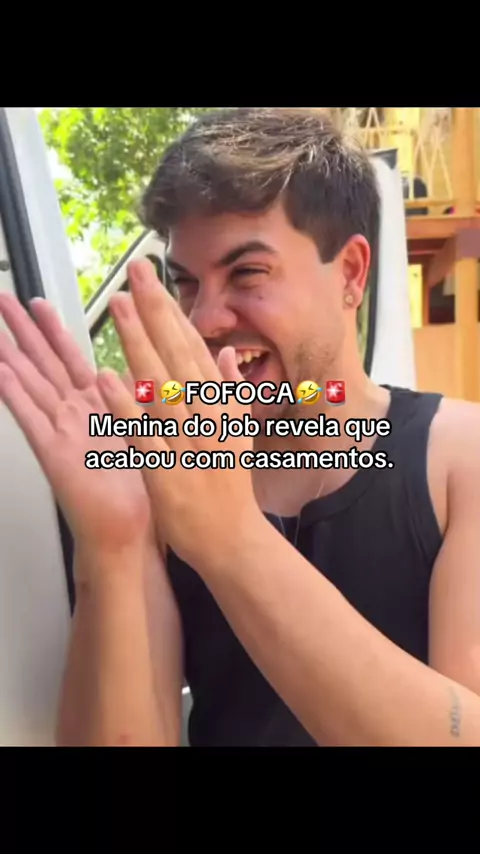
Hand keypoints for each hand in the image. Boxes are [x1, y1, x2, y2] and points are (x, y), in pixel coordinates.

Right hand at [0, 294, 151, 558]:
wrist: (129, 531)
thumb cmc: (136, 490)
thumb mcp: (141, 432)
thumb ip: (133, 401)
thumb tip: (134, 373)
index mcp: (96, 407)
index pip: (70, 358)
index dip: (53, 330)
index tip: (39, 303)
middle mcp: (73, 415)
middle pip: (43, 363)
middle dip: (22, 330)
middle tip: (1, 301)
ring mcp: (60, 432)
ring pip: (32, 384)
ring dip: (10, 355)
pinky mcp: (54, 454)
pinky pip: (32, 419)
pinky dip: (15, 396)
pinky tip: (0, 373)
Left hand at [99, 260, 261, 570]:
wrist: (233, 541)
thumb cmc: (231, 488)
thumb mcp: (239, 434)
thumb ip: (232, 391)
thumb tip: (227, 353)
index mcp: (220, 407)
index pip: (193, 349)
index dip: (171, 312)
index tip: (152, 280)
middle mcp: (206, 418)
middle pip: (176, 356)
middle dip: (154, 312)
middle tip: (134, 274)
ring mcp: (187, 443)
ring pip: (160, 387)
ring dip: (138, 344)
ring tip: (118, 308)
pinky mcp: (167, 471)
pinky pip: (143, 435)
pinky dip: (126, 407)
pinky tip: (107, 379)